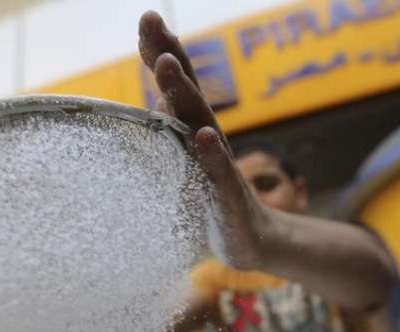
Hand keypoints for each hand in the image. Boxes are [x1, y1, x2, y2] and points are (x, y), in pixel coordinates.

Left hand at [138, 11, 270, 269]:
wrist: (253, 241)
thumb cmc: (212, 201)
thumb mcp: (185, 166)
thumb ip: (171, 134)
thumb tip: (154, 100)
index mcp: (193, 132)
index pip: (178, 86)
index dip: (162, 53)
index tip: (147, 20)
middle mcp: (208, 141)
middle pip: (188, 93)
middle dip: (170, 57)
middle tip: (152, 23)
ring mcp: (219, 167)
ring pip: (200, 124)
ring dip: (184, 94)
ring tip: (168, 65)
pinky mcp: (227, 196)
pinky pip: (219, 173)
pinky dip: (211, 154)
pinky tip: (203, 136)